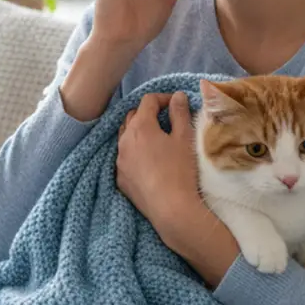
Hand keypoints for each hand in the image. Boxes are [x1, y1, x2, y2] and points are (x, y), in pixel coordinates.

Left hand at [116, 91, 200, 227]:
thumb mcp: (185, 137)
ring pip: (125, 138)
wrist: (171, 208)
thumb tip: (177, 96)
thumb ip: (180, 113)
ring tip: (156, 139)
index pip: (148, 101)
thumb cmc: (180, 169)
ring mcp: (119, 160)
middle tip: (166, 119)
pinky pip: (124, 158)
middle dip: (148, 113)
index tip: (177, 103)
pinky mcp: (120, 178)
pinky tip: (148, 161)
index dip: (163, 98)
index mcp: (140, 126)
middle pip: (132, 116)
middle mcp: (124, 140)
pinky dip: (134, 153)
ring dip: (138, 133)